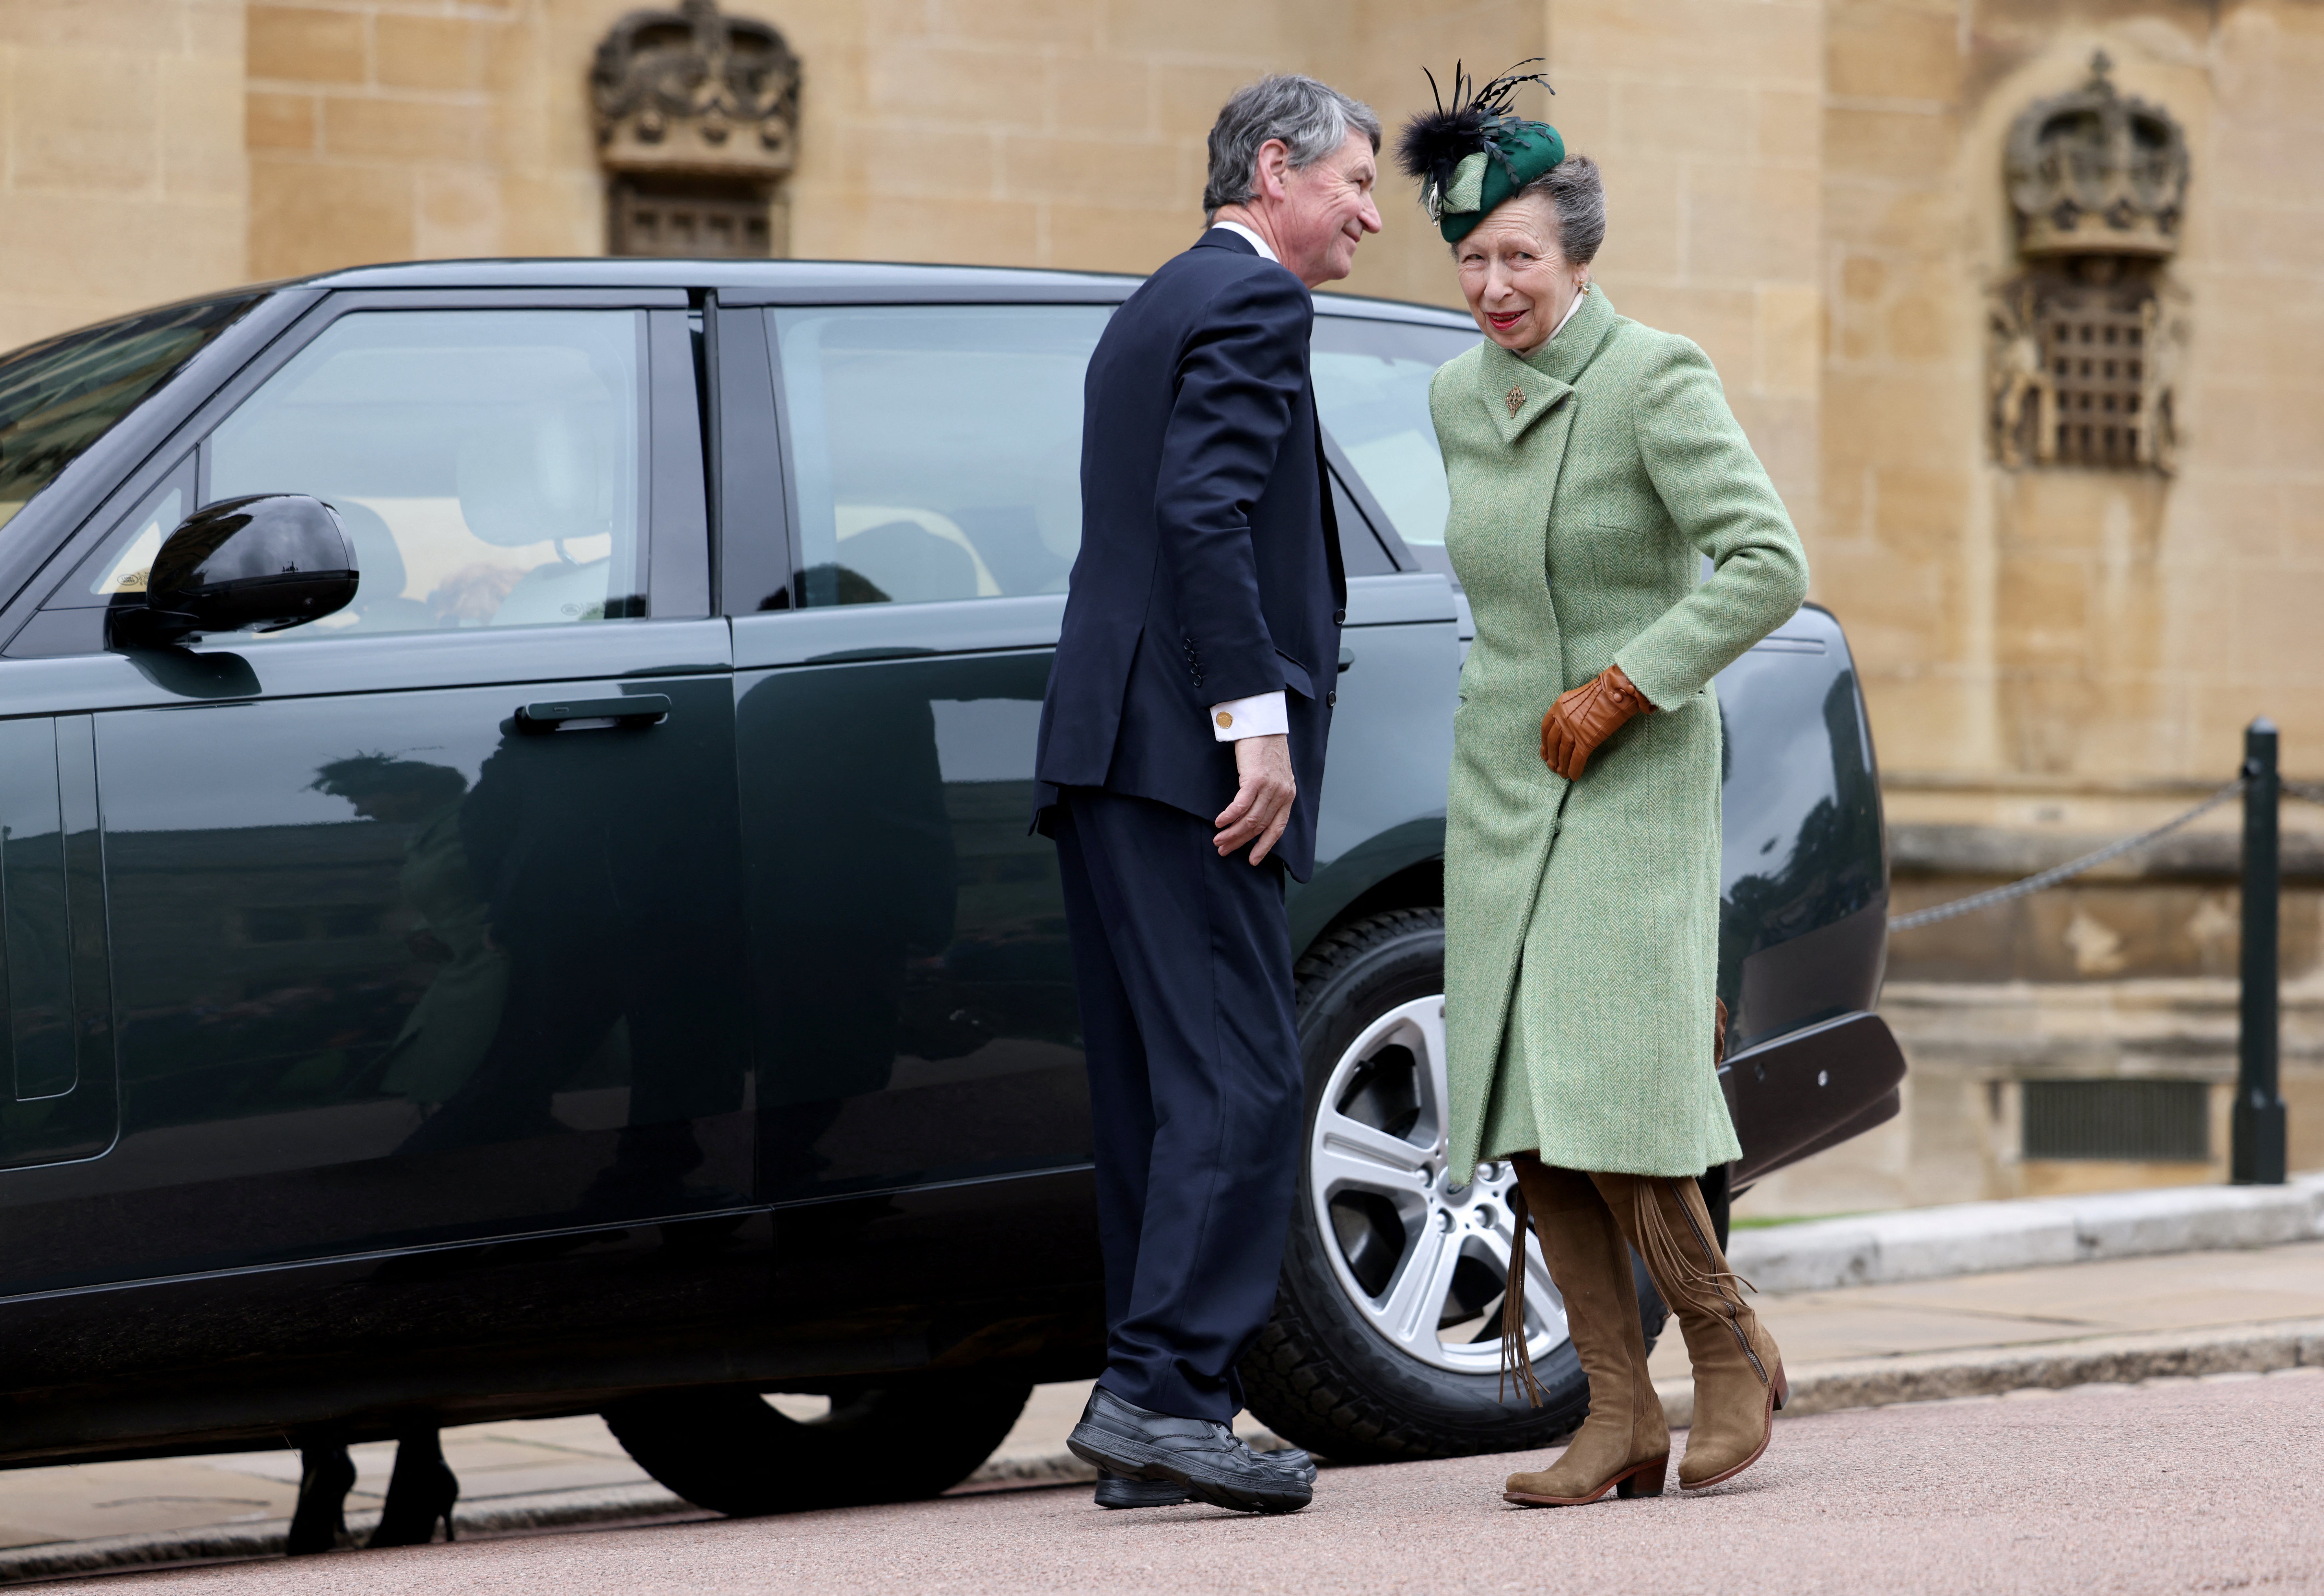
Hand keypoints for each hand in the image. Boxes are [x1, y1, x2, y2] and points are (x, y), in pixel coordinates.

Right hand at [1214, 733, 1295, 863]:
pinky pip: (1241, 805)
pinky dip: (1229, 816)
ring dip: (1232, 833)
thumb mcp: (1276, 774)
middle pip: (1260, 827)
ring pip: (1250, 819)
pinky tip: (1219, 822)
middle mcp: (1282, 794)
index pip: (1278, 828)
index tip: (1253, 860)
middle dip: (1241, 842)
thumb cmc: (1266, 747)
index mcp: (1288, 795)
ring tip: (1218, 840)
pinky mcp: (1255, 779)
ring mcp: (1270, 787)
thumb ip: (1270, 793)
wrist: (1264, 723)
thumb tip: (1255, 813)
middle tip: (1224, 850)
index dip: (1264, 846)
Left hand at [1539, 664, 1651, 780]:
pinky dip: (1574, 769)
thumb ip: (1569, 712)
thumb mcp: (1577, 698)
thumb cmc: (1602, 692)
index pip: (1546, 729)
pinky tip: (1574, 776)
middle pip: (1553, 743)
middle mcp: (1563, 719)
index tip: (1545, 753)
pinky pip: (1577, 759)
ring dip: (1562, 766)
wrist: (1617, 692)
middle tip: (1553, 767)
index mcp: (1558, 707)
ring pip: (1564, 753)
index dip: (1544, 743)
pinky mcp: (1587, 740)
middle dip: (1553, 757)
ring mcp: (1574, 731)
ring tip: (1562, 774)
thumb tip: (1568, 727)